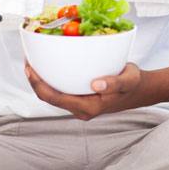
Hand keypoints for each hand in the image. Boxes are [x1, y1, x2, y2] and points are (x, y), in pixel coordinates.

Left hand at [24, 60, 144, 119]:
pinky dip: (52, 79)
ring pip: (53, 95)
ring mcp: (80, 104)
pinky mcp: (81, 98)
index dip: (38, 85)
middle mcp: (80, 109)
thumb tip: (96, 84)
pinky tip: (50, 65)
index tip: (30, 68)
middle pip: (49, 97)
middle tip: (28, 61)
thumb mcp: (128, 80)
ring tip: (34, 62)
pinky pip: (61, 91)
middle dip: (35, 81)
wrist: (140, 90)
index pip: (55, 98)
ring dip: (42, 80)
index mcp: (88, 107)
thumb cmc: (134, 84)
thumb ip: (113, 83)